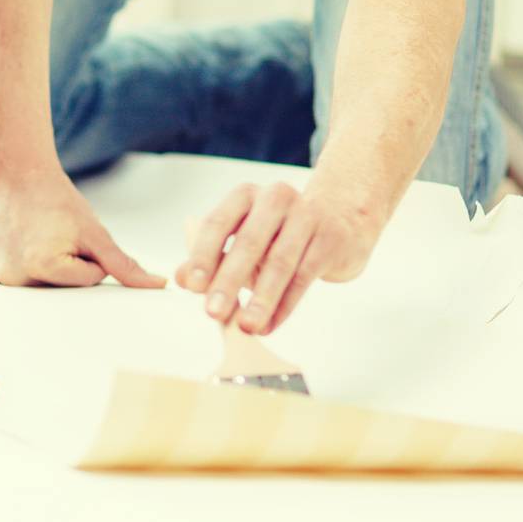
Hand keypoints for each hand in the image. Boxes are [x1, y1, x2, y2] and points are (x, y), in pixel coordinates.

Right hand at [0, 170, 164, 288]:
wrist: (13, 170)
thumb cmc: (56, 200)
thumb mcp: (93, 231)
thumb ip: (124, 265)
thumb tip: (158, 286)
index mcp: (42, 266)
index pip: (87, 282)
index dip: (88, 258)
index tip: (71, 235)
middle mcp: (12, 277)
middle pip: (58, 290)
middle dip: (64, 269)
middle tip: (50, 236)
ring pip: (34, 287)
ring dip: (40, 268)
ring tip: (31, 237)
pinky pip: (8, 279)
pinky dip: (16, 265)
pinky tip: (14, 241)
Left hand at [175, 173, 388, 334]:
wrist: (341, 218)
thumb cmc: (281, 233)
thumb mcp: (244, 240)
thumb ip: (212, 257)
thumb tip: (181, 279)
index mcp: (246, 195)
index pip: (219, 223)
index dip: (204, 255)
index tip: (191, 285)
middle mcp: (275, 198)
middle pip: (248, 242)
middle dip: (229, 280)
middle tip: (213, 312)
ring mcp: (306, 215)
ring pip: (280, 262)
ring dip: (260, 299)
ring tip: (246, 326)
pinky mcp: (330, 238)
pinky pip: (304, 277)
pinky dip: (285, 305)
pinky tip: (270, 324)